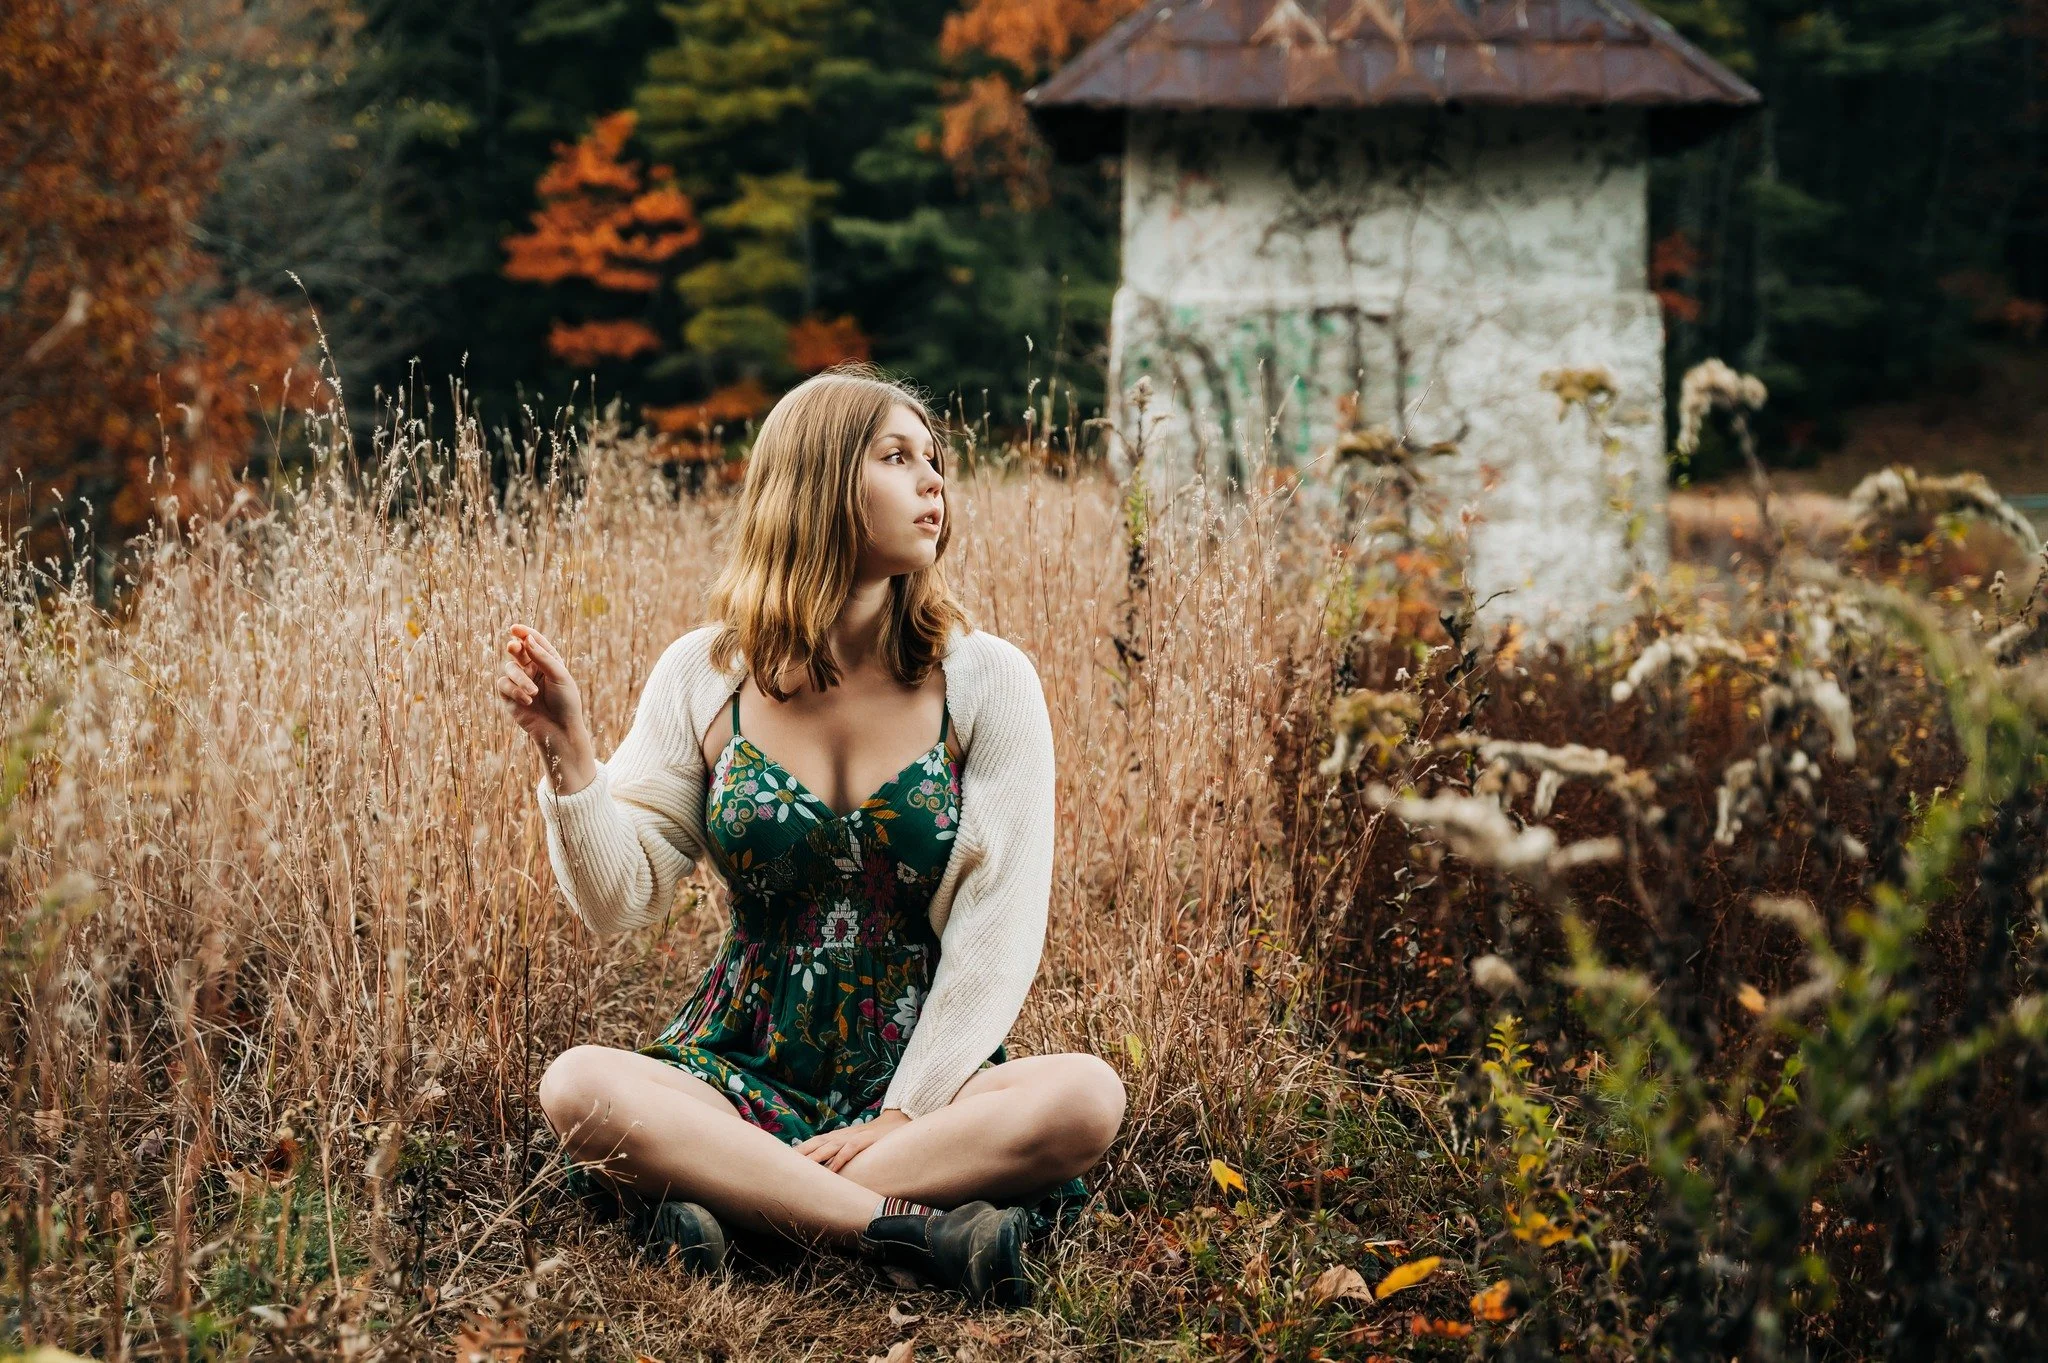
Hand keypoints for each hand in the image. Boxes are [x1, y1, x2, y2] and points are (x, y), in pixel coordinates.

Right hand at [496, 624, 595, 794]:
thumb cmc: (566, 702)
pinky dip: (515, 691)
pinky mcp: (509, 696)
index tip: (515, 628)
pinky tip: (528, 700)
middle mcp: (532, 669)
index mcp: (547, 661)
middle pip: (517, 651)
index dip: (524, 633)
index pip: (534, 642)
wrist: (560, 729)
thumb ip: (543, 657)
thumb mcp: (559, 676)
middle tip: (513, 646)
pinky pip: (503, 685)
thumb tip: (527, 640)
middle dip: (514, 647)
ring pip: (509, 669)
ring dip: (520, 679)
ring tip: (533, 693)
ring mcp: (519, 682)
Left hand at [793, 1108, 909, 1172]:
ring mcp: (853, 1136)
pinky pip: (850, 1149)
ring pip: (829, 1146)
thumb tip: (823, 1173)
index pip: (811, 1144)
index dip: (796, 1153)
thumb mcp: (852, 1147)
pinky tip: (832, 1169)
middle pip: (815, 1144)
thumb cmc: (872, 1140)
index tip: (779, 1163)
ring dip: (815, 1157)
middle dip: (799, 1155)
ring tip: (802, 1169)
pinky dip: (840, 1158)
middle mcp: (840, 1136)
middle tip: (782, 1167)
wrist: (898, 1123)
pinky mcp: (867, 1140)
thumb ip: (838, 1155)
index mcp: (835, 1138)